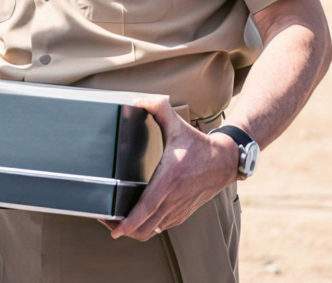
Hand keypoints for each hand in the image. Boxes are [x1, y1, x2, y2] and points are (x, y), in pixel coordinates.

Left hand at [102, 96, 238, 240]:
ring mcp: (179, 208)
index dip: (128, 221)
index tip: (114, 228)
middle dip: (123, 229)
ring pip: (152, 231)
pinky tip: (135, 218)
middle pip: (145, 227)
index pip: (146, 207)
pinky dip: (146, 227)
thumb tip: (137, 99)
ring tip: (116, 220)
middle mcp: (174, 198)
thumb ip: (157, 107)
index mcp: (169, 178)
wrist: (225, 161)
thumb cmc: (198, 144)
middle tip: (106, 220)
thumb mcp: (177, 123)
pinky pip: (161, 227)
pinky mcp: (182, 213)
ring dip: (133, 230)